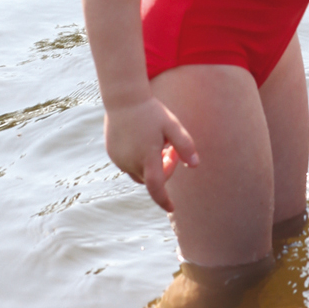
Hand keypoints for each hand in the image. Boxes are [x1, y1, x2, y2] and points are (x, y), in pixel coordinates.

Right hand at [104, 96, 198, 211]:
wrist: (123, 99)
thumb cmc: (151, 112)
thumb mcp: (172, 126)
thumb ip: (185, 145)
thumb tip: (195, 165)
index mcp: (146, 157)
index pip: (156, 187)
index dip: (164, 200)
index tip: (172, 208)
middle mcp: (130, 162)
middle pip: (151, 179)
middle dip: (165, 170)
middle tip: (171, 150)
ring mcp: (119, 159)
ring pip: (139, 174)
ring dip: (151, 166)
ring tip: (159, 144)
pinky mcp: (112, 154)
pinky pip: (128, 165)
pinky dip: (139, 161)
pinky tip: (145, 141)